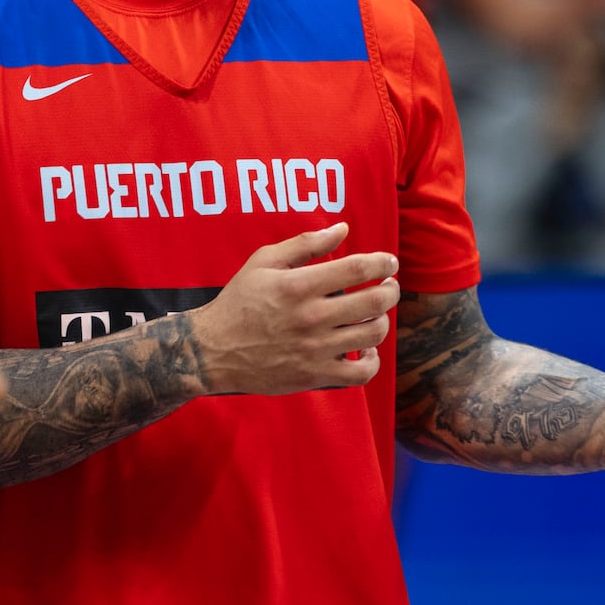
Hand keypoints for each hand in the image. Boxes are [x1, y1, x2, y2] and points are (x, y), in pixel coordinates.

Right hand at [189, 221, 399, 395]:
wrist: (214, 350)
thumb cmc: (239, 301)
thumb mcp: (263, 262)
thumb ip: (305, 244)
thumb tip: (342, 229)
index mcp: (298, 286)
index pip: (358, 269)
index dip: (382, 263)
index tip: (389, 262)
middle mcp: (311, 317)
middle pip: (374, 302)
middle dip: (391, 289)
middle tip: (389, 285)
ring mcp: (315, 349)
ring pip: (372, 334)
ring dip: (382, 320)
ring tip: (375, 313)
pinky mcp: (315, 375)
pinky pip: (360, 373)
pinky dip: (372, 360)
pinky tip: (365, 348)